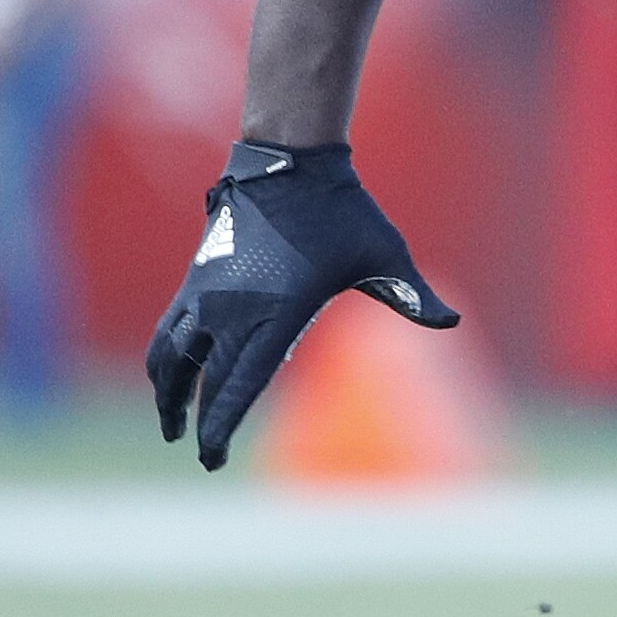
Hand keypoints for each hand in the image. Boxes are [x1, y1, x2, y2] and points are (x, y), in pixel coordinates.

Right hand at [146, 140, 456, 470]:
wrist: (289, 159)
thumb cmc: (342, 210)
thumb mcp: (385, 252)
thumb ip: (413, 295)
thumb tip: (452, 321)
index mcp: (278, 311)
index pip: (240, 382)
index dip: (221, 423)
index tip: (212, 456)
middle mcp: (234, 307)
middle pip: (203, 380)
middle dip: (198, 423)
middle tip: (204, 457)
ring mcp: (208, 291)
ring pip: (171, 355)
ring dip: (167, 393)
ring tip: (170, 425)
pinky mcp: (195, 276)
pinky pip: (168, 327)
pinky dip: (164, 357)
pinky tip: (168, 374)